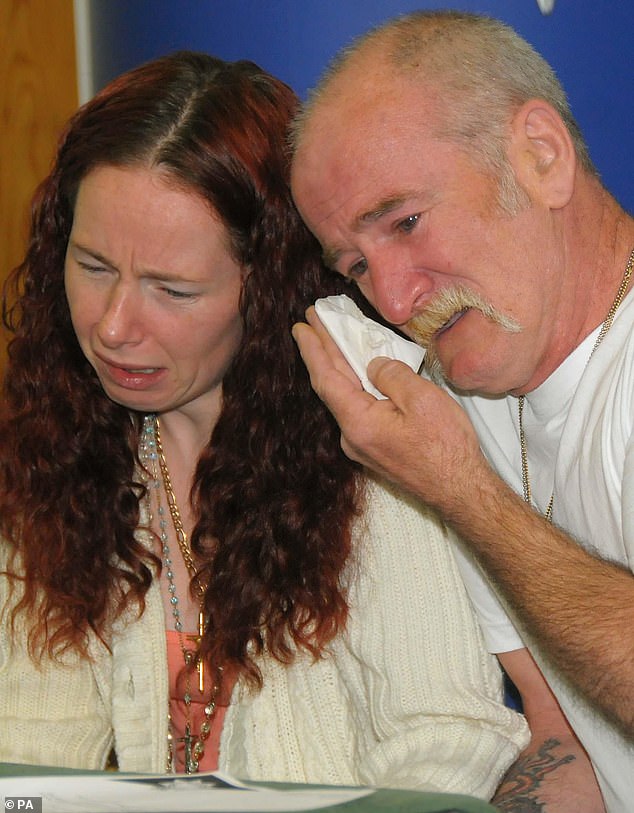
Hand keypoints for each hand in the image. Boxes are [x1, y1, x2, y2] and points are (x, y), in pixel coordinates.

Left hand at [293, 307, 489, 515]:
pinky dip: (356, 385)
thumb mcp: (422, 399)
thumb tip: (373, 365)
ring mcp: (361, 445)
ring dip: (340, 367)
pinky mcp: (373, 448)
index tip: (300, 327)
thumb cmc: (447, 449)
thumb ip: (391, 374)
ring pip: (345, 398)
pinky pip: (359, 409)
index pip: (326, 378)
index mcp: (358, 423)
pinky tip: (359, 371)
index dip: (313, 350)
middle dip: (323, 352)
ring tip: (334, 338)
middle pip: (332, 386)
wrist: (461, 491)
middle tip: (314, 322)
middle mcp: (352, 437)